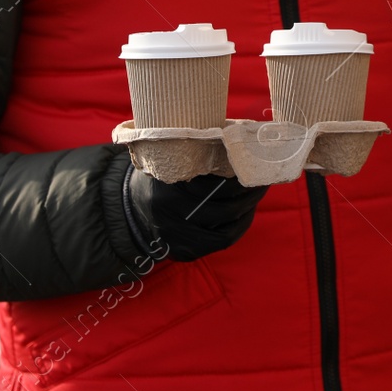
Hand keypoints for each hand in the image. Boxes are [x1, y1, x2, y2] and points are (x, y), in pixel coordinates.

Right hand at [122, 163, 268, 261]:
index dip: (239, 177)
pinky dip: (238, 227)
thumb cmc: (158, 177)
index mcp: (167, 188)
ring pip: (225, 227)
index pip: (213, 186)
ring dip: (248, 209)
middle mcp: (170, 216)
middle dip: (249, 193)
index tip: (254, 163)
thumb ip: (195, 153)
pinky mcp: (183, 252)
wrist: (129, 209)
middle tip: (262, 179)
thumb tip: (238, 138)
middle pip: (223, 208)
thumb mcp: (169, 160)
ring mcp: (176, 238)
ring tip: (257, 193)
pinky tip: (246, 213)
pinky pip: (220, 241)